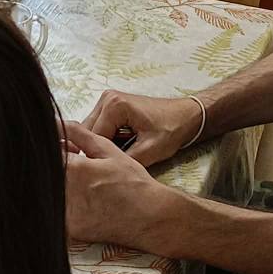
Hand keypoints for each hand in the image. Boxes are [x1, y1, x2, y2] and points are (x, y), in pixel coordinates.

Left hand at [63, 120, 176, 248]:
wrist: (150, 217)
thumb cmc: (132, 182)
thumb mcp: (108, 150)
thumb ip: (79, 134)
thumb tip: (56, 122)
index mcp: (75, 170)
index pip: (51, 154)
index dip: (59, 150)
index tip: (70, 151)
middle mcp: (68, 193)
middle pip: (51, 175)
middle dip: (61, 168)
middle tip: (82, 169)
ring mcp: (69, 215)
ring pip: (54, 193)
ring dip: (64, 186)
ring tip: (88, 186)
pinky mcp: (73, 230)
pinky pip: (62, 213)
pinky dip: (69, 205)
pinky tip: (89, 202)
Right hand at [83, 87, 203, 168]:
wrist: (186, 115)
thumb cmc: (171, 129)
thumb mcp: (150, 150)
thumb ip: (125, 161)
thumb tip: (105, 173)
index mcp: (114, 105)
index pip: (92, 138)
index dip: (95, 159)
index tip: (102, 175)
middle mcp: (106, 99)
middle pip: (87, 132)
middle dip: (94, 152)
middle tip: (105, 170)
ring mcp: (107, 100)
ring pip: (90, 130)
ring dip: (97, 146)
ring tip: (110, 162)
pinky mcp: (111, 106)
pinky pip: (98, 127)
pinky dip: (103, 141)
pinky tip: (114, 152)